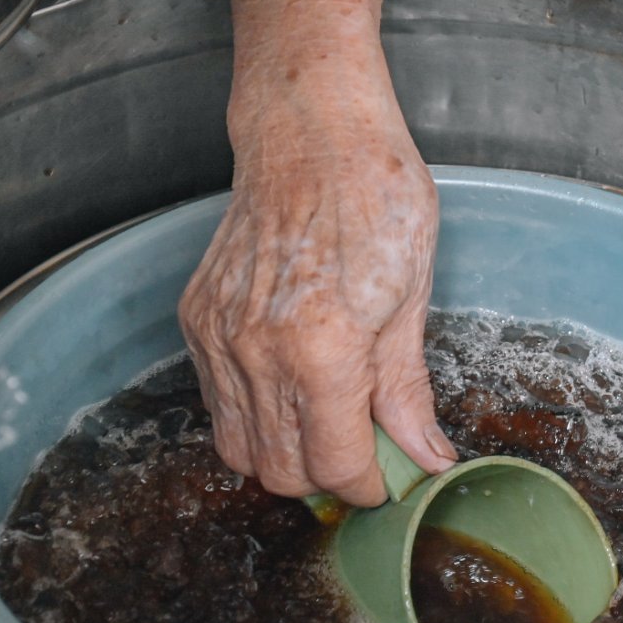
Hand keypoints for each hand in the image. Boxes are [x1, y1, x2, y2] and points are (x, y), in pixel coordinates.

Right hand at [178, 0, 456, 502]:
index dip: (367, 487)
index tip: (388, 481)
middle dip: (326, 481)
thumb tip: (425, 458)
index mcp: (322, 350)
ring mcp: (218, 336)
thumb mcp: (410, 300)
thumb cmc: (375, 200)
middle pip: (279, 472)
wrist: (312, 135)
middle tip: (363, 458)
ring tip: (327, 428)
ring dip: (283, 456)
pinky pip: (217, 403)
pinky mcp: (197, 319)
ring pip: (237, 448)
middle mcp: (257, 351)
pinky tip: (291, 392)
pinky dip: (252, 418)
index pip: (334, 466)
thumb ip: (406, 393)